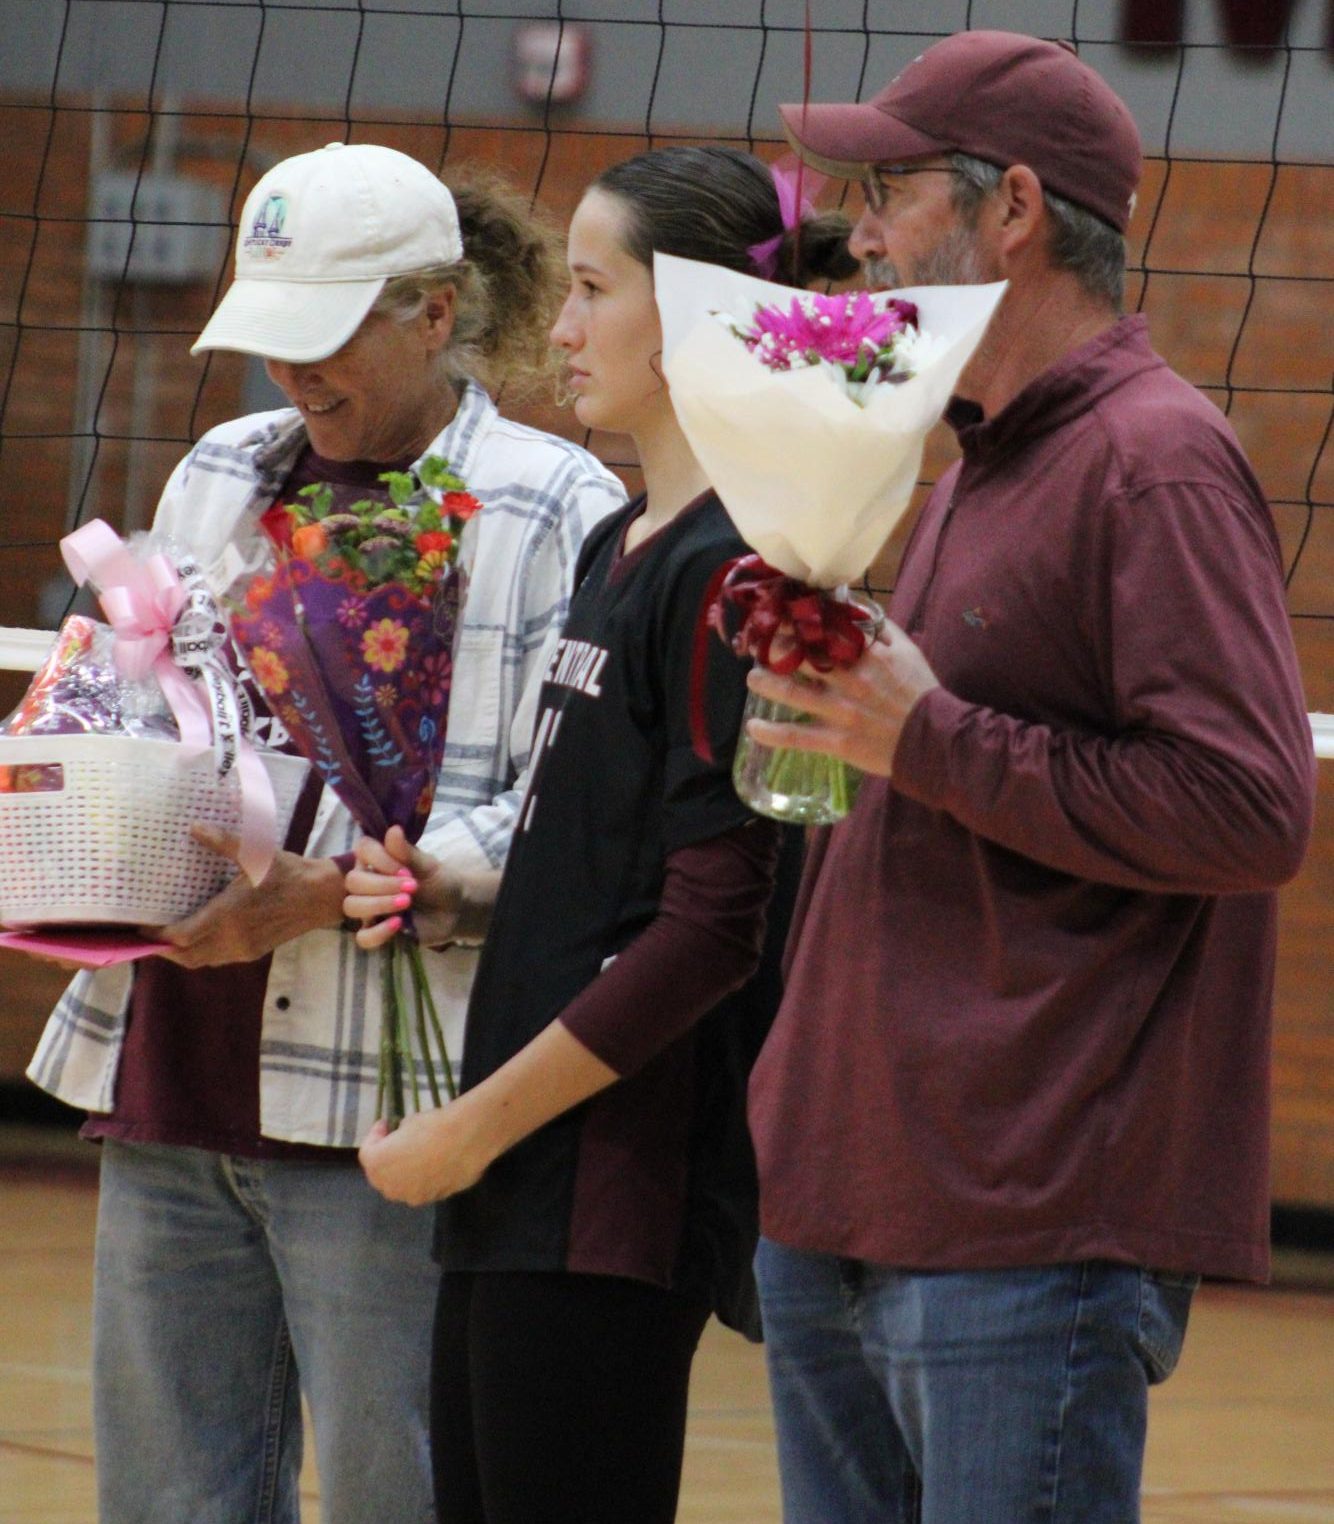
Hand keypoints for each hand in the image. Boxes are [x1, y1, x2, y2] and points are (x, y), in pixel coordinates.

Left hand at [142, 823, 343, 967]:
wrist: (321, 896)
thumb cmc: (287, 872)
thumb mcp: (256, 853)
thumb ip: (223, 842)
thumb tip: (194, 827)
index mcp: (229, 915)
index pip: (181, 937)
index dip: (157, 936)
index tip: (141, 927)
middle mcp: (233, 938)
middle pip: (185, 955)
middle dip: (163, 949)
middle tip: (146, 936)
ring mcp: (243, 949)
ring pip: (200, 961)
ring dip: (180, 953)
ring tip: (165, 938)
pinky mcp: (253, 952)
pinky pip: (216, 959)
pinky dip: (200, 953)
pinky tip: (196, 937)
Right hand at [343, 825, 463, 950]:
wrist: (455, 910)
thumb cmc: (438, 882)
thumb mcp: (428, 866)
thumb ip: (407, 852)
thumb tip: (393, 829)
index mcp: (377, 860)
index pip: (362, 850)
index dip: (380, 859)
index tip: (406, 870)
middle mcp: (367, 882)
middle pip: (353, 881)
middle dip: (382, 884)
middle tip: (413, 887)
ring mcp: (368, 908)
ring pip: (352, 906)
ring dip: (378, 904)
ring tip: (407, 903)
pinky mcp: (375, 931)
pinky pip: (362, 937)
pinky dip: (378, 931)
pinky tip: (398, 924)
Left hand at [359, 1102, 494, 1205]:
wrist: (468, 1139)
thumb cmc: (433, 1126)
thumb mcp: (410, 1121)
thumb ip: (400, 1135)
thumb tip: (404, 1137)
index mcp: (378, 1165)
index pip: (367, 1152)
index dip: (375, 1136)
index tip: (387, 1124)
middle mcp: (391, 1187)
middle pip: (381, 1175)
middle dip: (386, 1159)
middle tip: (398, 1141)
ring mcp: (413, 1196)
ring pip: (402, 1186)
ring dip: (404, 1172)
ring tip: (419, 1155)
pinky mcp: (435, 1198)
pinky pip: (423, 1188)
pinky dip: (424, 1178)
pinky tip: (438, 1163)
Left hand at [745, 620, 940, 778]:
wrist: (933, 738)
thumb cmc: (920, 692)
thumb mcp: (906, 651)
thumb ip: (879, 628)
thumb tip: (853, 607)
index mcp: (866, 655)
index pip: (824, 632)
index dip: (798, 623)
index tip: (780, 616)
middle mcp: (849, 680)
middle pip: (801, 658)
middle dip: (775, 648)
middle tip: (759, 644)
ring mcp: (841, 712)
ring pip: (793, 694)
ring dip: (766, 683)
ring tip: (753, 678)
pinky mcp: (837, 742)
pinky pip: (798, 737)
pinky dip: (773, 733)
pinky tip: (753, 727)